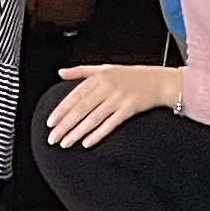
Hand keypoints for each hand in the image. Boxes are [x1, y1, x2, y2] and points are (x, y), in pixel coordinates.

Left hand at [47, 63, 182, 147]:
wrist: (158, 81)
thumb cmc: (131, 76)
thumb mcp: (104, 68)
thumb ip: (80, 71)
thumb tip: (61, 73)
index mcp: (98, 77)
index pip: (74, 95)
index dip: (61, 110)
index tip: (51, 122)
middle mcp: (107, 87)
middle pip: (81, 108)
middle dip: (65, 125)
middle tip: (53, 138)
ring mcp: (118, 98)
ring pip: (93, 117)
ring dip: (77, 132)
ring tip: (66, 142)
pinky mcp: (129, 109)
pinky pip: (110, 123)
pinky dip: (98, 133)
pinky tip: (87, 142)